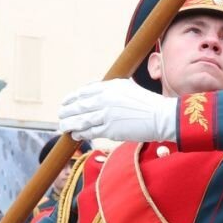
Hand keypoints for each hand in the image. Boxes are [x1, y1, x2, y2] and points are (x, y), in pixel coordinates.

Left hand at [58, 79, 176, 142]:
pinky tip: (76, 135)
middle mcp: (106, 99)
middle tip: (61, 116)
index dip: (71, 98)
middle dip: (66, 112)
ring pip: (81, 120)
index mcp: (110, 87)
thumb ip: (110, 89)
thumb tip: (93, 92)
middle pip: (78, 106)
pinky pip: (90, 132)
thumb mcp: (128, 88)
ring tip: (63, 127)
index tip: (65, 103)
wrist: (162, 116)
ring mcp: (107, 114)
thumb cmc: (147, 104)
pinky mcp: (110, 129)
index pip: (83, 92)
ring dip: (69, 124)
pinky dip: (81, 134)